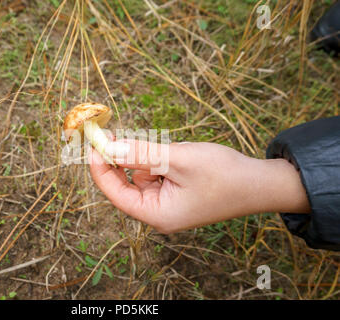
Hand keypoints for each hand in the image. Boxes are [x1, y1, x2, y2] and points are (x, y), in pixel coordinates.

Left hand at [89, 140, 310, 233]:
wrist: (261, 183)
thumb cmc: (225, 175)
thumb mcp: (179, 159)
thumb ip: (142, 153)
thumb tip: (109, 146)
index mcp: (157, 215)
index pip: (115, 193)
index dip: (100, 168)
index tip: (93, 143)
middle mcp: (159, 214)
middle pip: (125, 185)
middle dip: (119, 159)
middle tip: (110, 133)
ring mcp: (168, 205)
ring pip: (141, 176)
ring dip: (143, 157)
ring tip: (163, 147)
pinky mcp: (176, 194)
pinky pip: (156, 175)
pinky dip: (156, 160)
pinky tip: (172, 152)